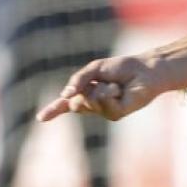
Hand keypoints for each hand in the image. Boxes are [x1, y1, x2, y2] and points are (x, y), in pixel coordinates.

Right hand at [37, 54, 168, 122]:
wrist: (145, 70)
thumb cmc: (122, 68)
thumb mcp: (95, 69)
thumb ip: (78, 80)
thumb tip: (65, 95)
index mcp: (85, 92)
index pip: (66, 103)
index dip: (53, 110)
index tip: (41, 118)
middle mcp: (92, 104)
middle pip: (74, 103)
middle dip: (83, 90)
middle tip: (101, 82)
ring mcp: (103, 111)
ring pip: (88, 103)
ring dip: (101, 89)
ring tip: (115, 85)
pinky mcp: (115, 114)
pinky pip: (103, 104)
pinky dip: (109, 93)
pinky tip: (119, 91)